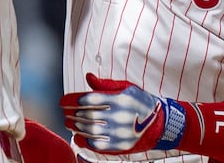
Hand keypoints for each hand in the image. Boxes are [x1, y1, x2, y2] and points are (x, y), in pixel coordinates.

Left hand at [60, 73, 186, 154]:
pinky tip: (78, 136)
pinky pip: (98, 145)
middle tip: (64, 112)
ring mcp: (119, 132)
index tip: (62, 101)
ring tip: (68, 123)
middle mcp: (118, 116)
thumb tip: (88, 77)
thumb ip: (105, 84)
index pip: (88, 99)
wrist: (160, 124)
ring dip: (75, 127)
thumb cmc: (141, 102)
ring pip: (90, 130)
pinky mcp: (121, 145)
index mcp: (118, 99)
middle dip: (71, 114)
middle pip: (86, 115)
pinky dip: (85, 141)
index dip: (72, 100)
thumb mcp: (127, 87)